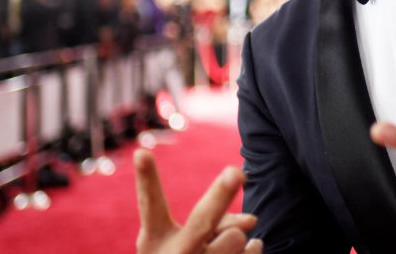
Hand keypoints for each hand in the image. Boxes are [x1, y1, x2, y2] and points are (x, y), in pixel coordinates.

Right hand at [134, 149, 262, 253]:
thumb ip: (213, 220)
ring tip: (221, 248)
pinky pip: (251, 252)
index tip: (142, 151)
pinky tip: (245, 253)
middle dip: (221, 195)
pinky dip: (252, 250)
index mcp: (155, 241)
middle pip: (203, 220)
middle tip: (237, 171)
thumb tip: (252, 221)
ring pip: (236, 236)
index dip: (147, 180)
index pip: (150, 205)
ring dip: (236, 237)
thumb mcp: (183, 242)